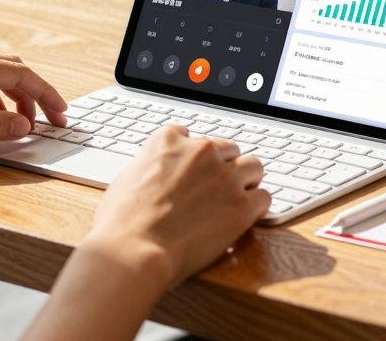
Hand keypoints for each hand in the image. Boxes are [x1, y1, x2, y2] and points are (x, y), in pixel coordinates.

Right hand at [82, 126, 271, 288]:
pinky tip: (243, 218)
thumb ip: (150, 168)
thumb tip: (156, 176)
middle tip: (213, 191)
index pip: (190, 136)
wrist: (134, 249)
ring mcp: (225, 176)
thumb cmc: (122, 222)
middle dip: (222, 167)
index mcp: (169, 140)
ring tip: (233, 201)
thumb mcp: (127, 179)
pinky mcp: (242, 205)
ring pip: (253, 166)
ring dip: (245, 182)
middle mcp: (201, 151)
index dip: (192, 157)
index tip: (191, 171)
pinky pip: (264, 197)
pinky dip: (255, 208)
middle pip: (227, 149)